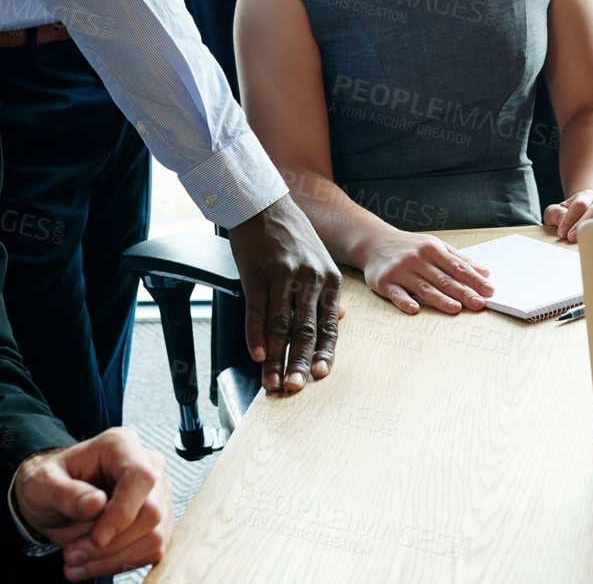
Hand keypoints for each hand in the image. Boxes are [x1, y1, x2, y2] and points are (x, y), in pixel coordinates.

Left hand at [12, 428, 171, 580]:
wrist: (54, 497)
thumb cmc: (49, 483)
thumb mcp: (41, 485)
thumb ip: (66, 494)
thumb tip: (96, 504)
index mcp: (121, 445)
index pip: (140, 477)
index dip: (122, 512)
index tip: (96, 538)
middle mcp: (147, 464)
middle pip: (151, 513)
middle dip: (111, 544)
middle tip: (71, 554)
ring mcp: (158, 493)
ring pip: (154, 537)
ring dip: (112, 560)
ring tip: (76, 562)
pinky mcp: (159, 520)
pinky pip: (151, 550)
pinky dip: (120, 564)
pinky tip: (91, 564)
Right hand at [227, 195, 342, 392]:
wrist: (265, 205)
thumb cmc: (292, 234)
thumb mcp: (320, 259)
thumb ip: (326, 292)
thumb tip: (337, 320)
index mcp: (328, 279)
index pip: (329, 324)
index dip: (324, 352)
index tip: (321, 376)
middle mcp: (309, 280)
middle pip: (305, 330)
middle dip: (300, 363)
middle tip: (296, 388)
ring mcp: (282, 277)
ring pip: (280, 326)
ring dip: (275, 358)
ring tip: (271, 380)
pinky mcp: (257, 274)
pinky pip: (257, 311)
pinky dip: (255, 336)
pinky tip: (256, 354)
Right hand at [359, 228, 493, 313]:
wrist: (374, 242)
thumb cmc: (409, 247)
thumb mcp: (435, 246)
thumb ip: (459, 259)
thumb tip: (485, 273)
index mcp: (433, 249)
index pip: (458, 267)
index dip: (474, 279)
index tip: (489, 290)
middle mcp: (417, 259)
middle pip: (444, 279)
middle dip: (463, 292)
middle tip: (479, 304)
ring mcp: (401, 271)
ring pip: (424, 288)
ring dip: (440, 299)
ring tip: (456, 309)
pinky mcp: (385, 282)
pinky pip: (397, 294)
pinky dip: (405, 302)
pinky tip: (415, 309)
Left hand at [542, 188, 592, 242]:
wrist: (588, 219)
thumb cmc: (571, 220)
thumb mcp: (556, 214)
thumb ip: (554, 214)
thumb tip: (562, 221)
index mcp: (586, 197)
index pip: (579, 204)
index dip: (569, 219)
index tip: (562, 233)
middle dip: (584, 225)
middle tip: (573, 238)